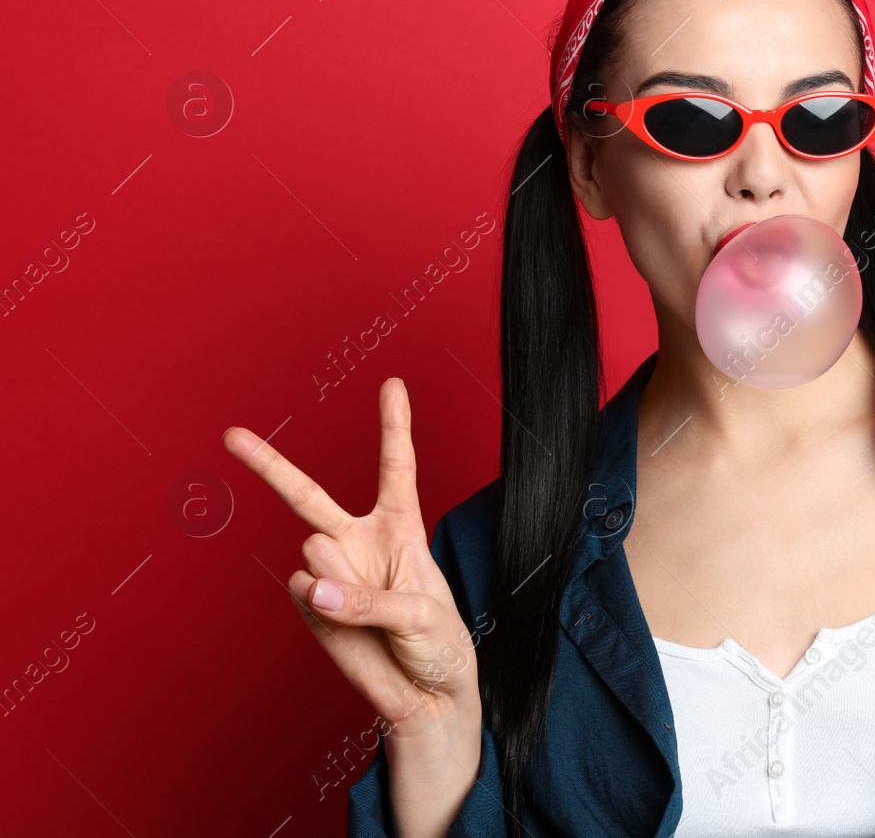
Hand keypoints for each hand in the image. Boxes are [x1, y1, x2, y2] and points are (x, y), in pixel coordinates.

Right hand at [224, 378, 479, 739]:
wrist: (426, 695)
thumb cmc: (438, 644)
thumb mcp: (421, 616)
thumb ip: (367, 599)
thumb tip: (307, 586)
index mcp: (400, 528)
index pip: (396, 467)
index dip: (393, 425)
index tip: (393, 384)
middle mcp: (359, 542)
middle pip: (308, 495)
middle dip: (268, 464)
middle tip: (229, 435)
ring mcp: (329, 573)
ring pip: (315, 552)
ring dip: (342, 583)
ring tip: (372, 614)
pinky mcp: (308, 607)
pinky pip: (302, 592)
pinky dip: (325, 610)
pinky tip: (347, 627)